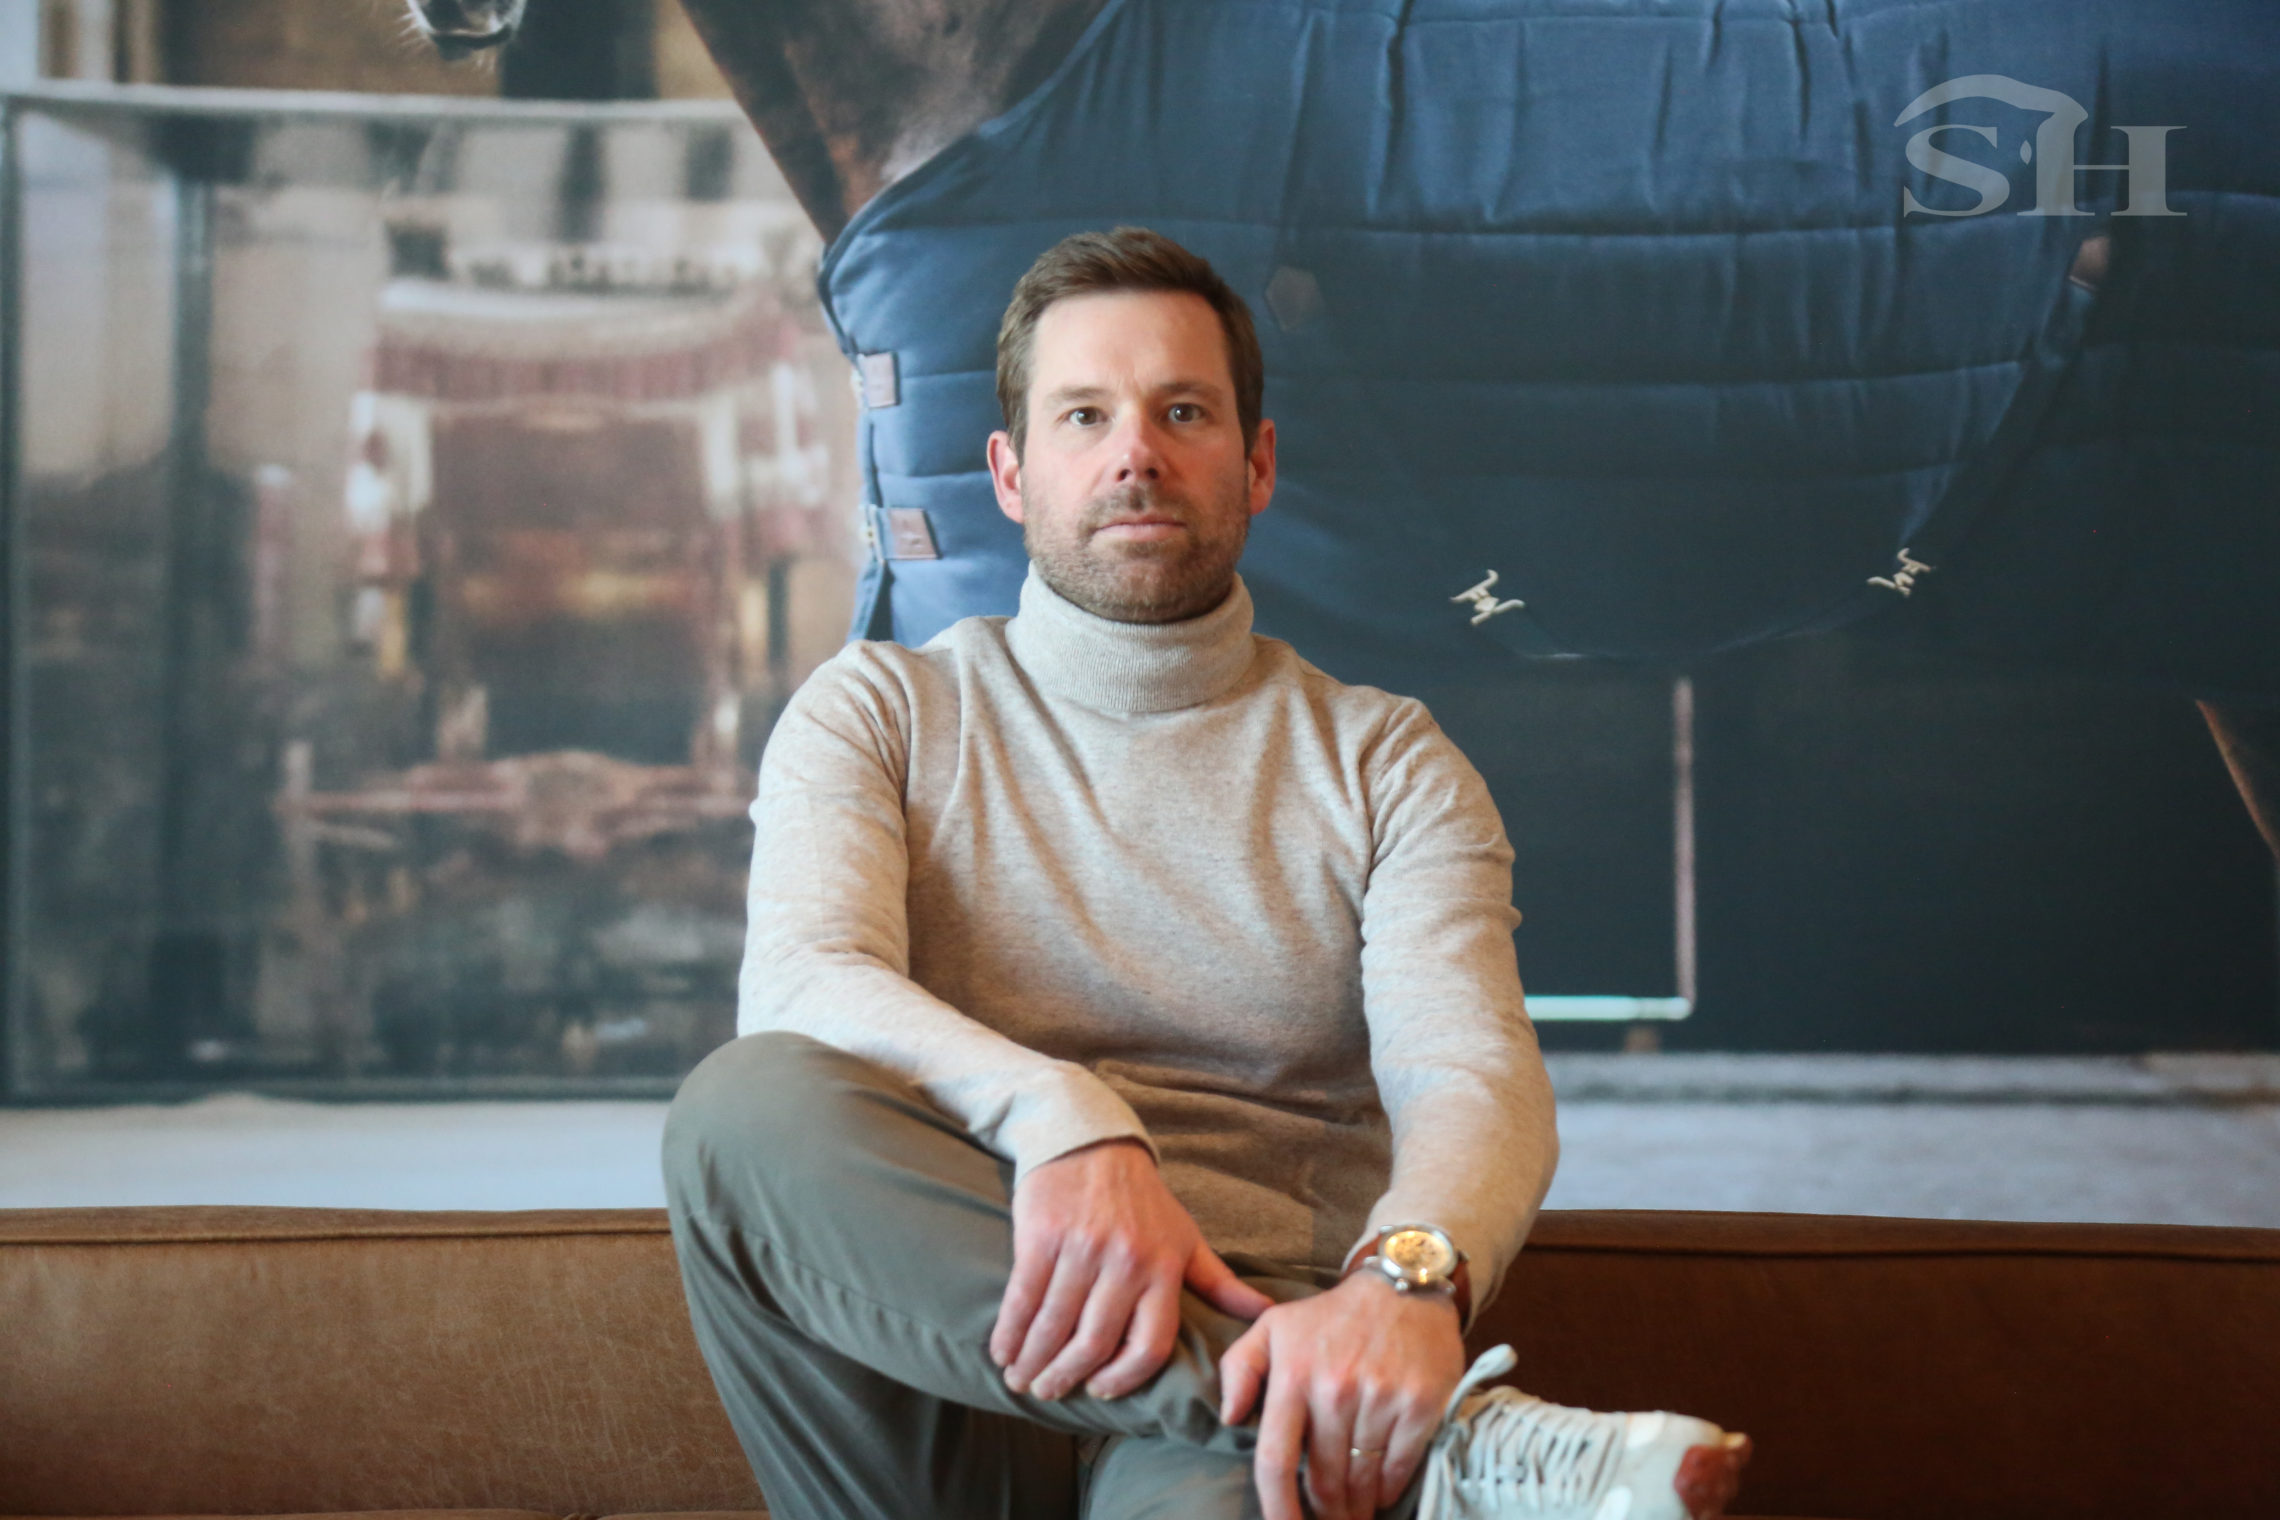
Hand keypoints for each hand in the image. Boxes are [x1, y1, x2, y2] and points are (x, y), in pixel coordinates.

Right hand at [990, 1138, 1276, 1401]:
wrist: (1090, 1142)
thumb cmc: (1143, 1200)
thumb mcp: (1185, 1237)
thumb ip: (1220, 1282)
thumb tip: (1266, 1314)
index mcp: (1163, 1267)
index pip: (1149, 1344)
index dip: (1123, 1378)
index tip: (1099, 1389)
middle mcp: (1125, 1261)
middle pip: (1095, 1341)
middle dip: (1067, 1376)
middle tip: (1050, 1392)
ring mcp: (1081, 1248)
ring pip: (1055, 1324)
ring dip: (1034, 1361)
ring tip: (1022, 1379)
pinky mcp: (1042, 1235)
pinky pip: (1024, 1297)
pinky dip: (1010, 1332)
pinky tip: (1002, 1351)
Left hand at [1219, 1270, 1466, 1519]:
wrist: (1404, 1286)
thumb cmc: (1332, 1316)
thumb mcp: (1274, 1326)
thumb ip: (1239, 1367)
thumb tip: (1227, 1416)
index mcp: (1294, 1374)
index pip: (1276, 1460)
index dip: (1277, 1508)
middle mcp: (1335, 1388)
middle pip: (1323, 1480)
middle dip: (1325, 1513)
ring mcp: (1381, 1398)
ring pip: (1361, 1480)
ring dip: (1356, 1506)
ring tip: (1353, 1513)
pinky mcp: (1420, 1405)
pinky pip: (1398, 1469)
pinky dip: (1387, 1489)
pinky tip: (1380, 1491)